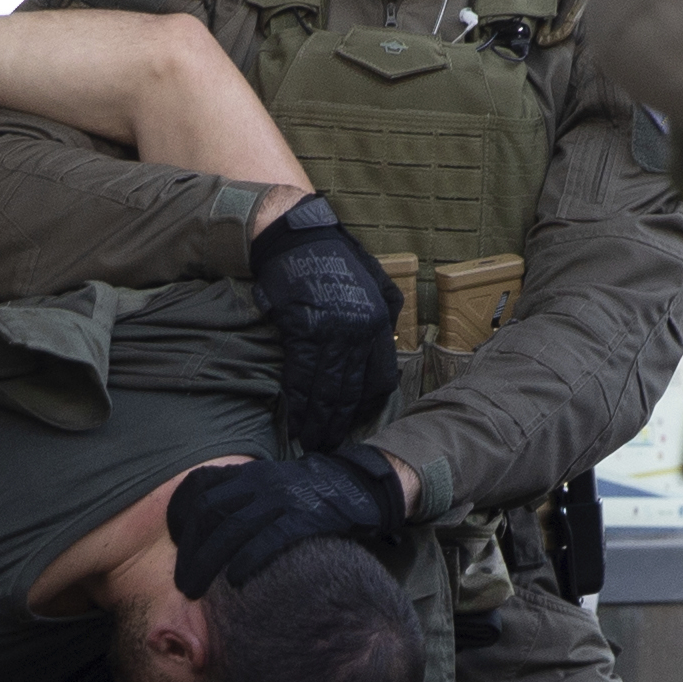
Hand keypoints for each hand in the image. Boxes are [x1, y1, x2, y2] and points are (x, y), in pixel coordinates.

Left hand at [166, 444, 408, 597]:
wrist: (359, 487)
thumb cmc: (308, 495)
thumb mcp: (271, 485)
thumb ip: (241, 498)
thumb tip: (206, 528)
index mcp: (249, 473)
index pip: (200, 488)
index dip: (179, 516)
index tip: (172, 544)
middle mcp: (261, 482)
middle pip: (209, 513)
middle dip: (189, 550)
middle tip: (181, 583)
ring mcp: (282, 498)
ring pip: (232, 528)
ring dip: (208, 561)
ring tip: (195, 590)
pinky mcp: (305, 518)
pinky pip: (269, 538)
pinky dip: (248, 558)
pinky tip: (234, 580)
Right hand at [248, 195, 401, 450]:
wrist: (294, 236)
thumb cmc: (332, 257)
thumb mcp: (373, 279)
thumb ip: (384, 311)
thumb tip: (387, 342)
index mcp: (378, 322)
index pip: (378, 378)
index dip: (365, 407)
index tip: (352, 424)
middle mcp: (358, 331)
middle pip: (351, 390)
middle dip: (339, 421)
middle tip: (329, 445)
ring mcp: (330, 331)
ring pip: (326, 388)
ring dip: (317, 419)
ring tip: (310, 441)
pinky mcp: (301, 329)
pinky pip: (301, 374)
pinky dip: (298, 400)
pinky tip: (294, 418)